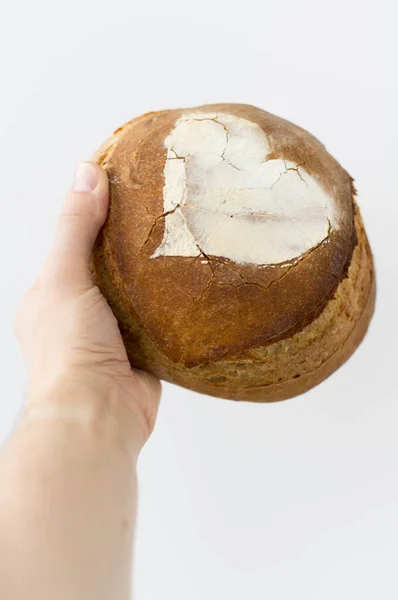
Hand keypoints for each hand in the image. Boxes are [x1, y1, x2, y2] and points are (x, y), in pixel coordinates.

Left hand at [14, 162, 160, 450]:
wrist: (99, 415)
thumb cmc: (69, 348)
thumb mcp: (64, 277)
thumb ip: (75, 228)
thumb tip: (86, 173)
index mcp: (50, 295)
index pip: (74, 243)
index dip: (97, 214)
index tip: (128, 187)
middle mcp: (80, 314)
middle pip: (110, 266)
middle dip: (132, 243)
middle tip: (166, 211)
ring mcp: (113, 334)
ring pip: (138, 293)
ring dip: (155, 275)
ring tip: (186, 239)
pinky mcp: (144, 352)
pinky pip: (161, 320)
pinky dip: (173, 305)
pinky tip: (194, 282)